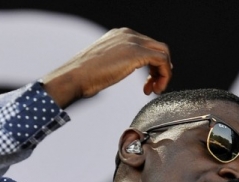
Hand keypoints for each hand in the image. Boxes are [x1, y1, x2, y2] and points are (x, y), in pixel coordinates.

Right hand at [41, 27, 171, 107]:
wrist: (74, 77)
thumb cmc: (84, 76)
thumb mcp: (105, 63)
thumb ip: (118, 61)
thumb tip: (125, 68)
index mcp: (120, 35)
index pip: (147, 46)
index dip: (153, 66)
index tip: (149, 82)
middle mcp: (128, 34)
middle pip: (158, 48)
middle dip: (160, 70)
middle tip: (154, 87)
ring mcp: (133, 41)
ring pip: (163, 53)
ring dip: (164, 74)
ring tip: (154, 89)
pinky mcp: (136, 52)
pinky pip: (163, 60)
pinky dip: (164, 76)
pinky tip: (153, 88)